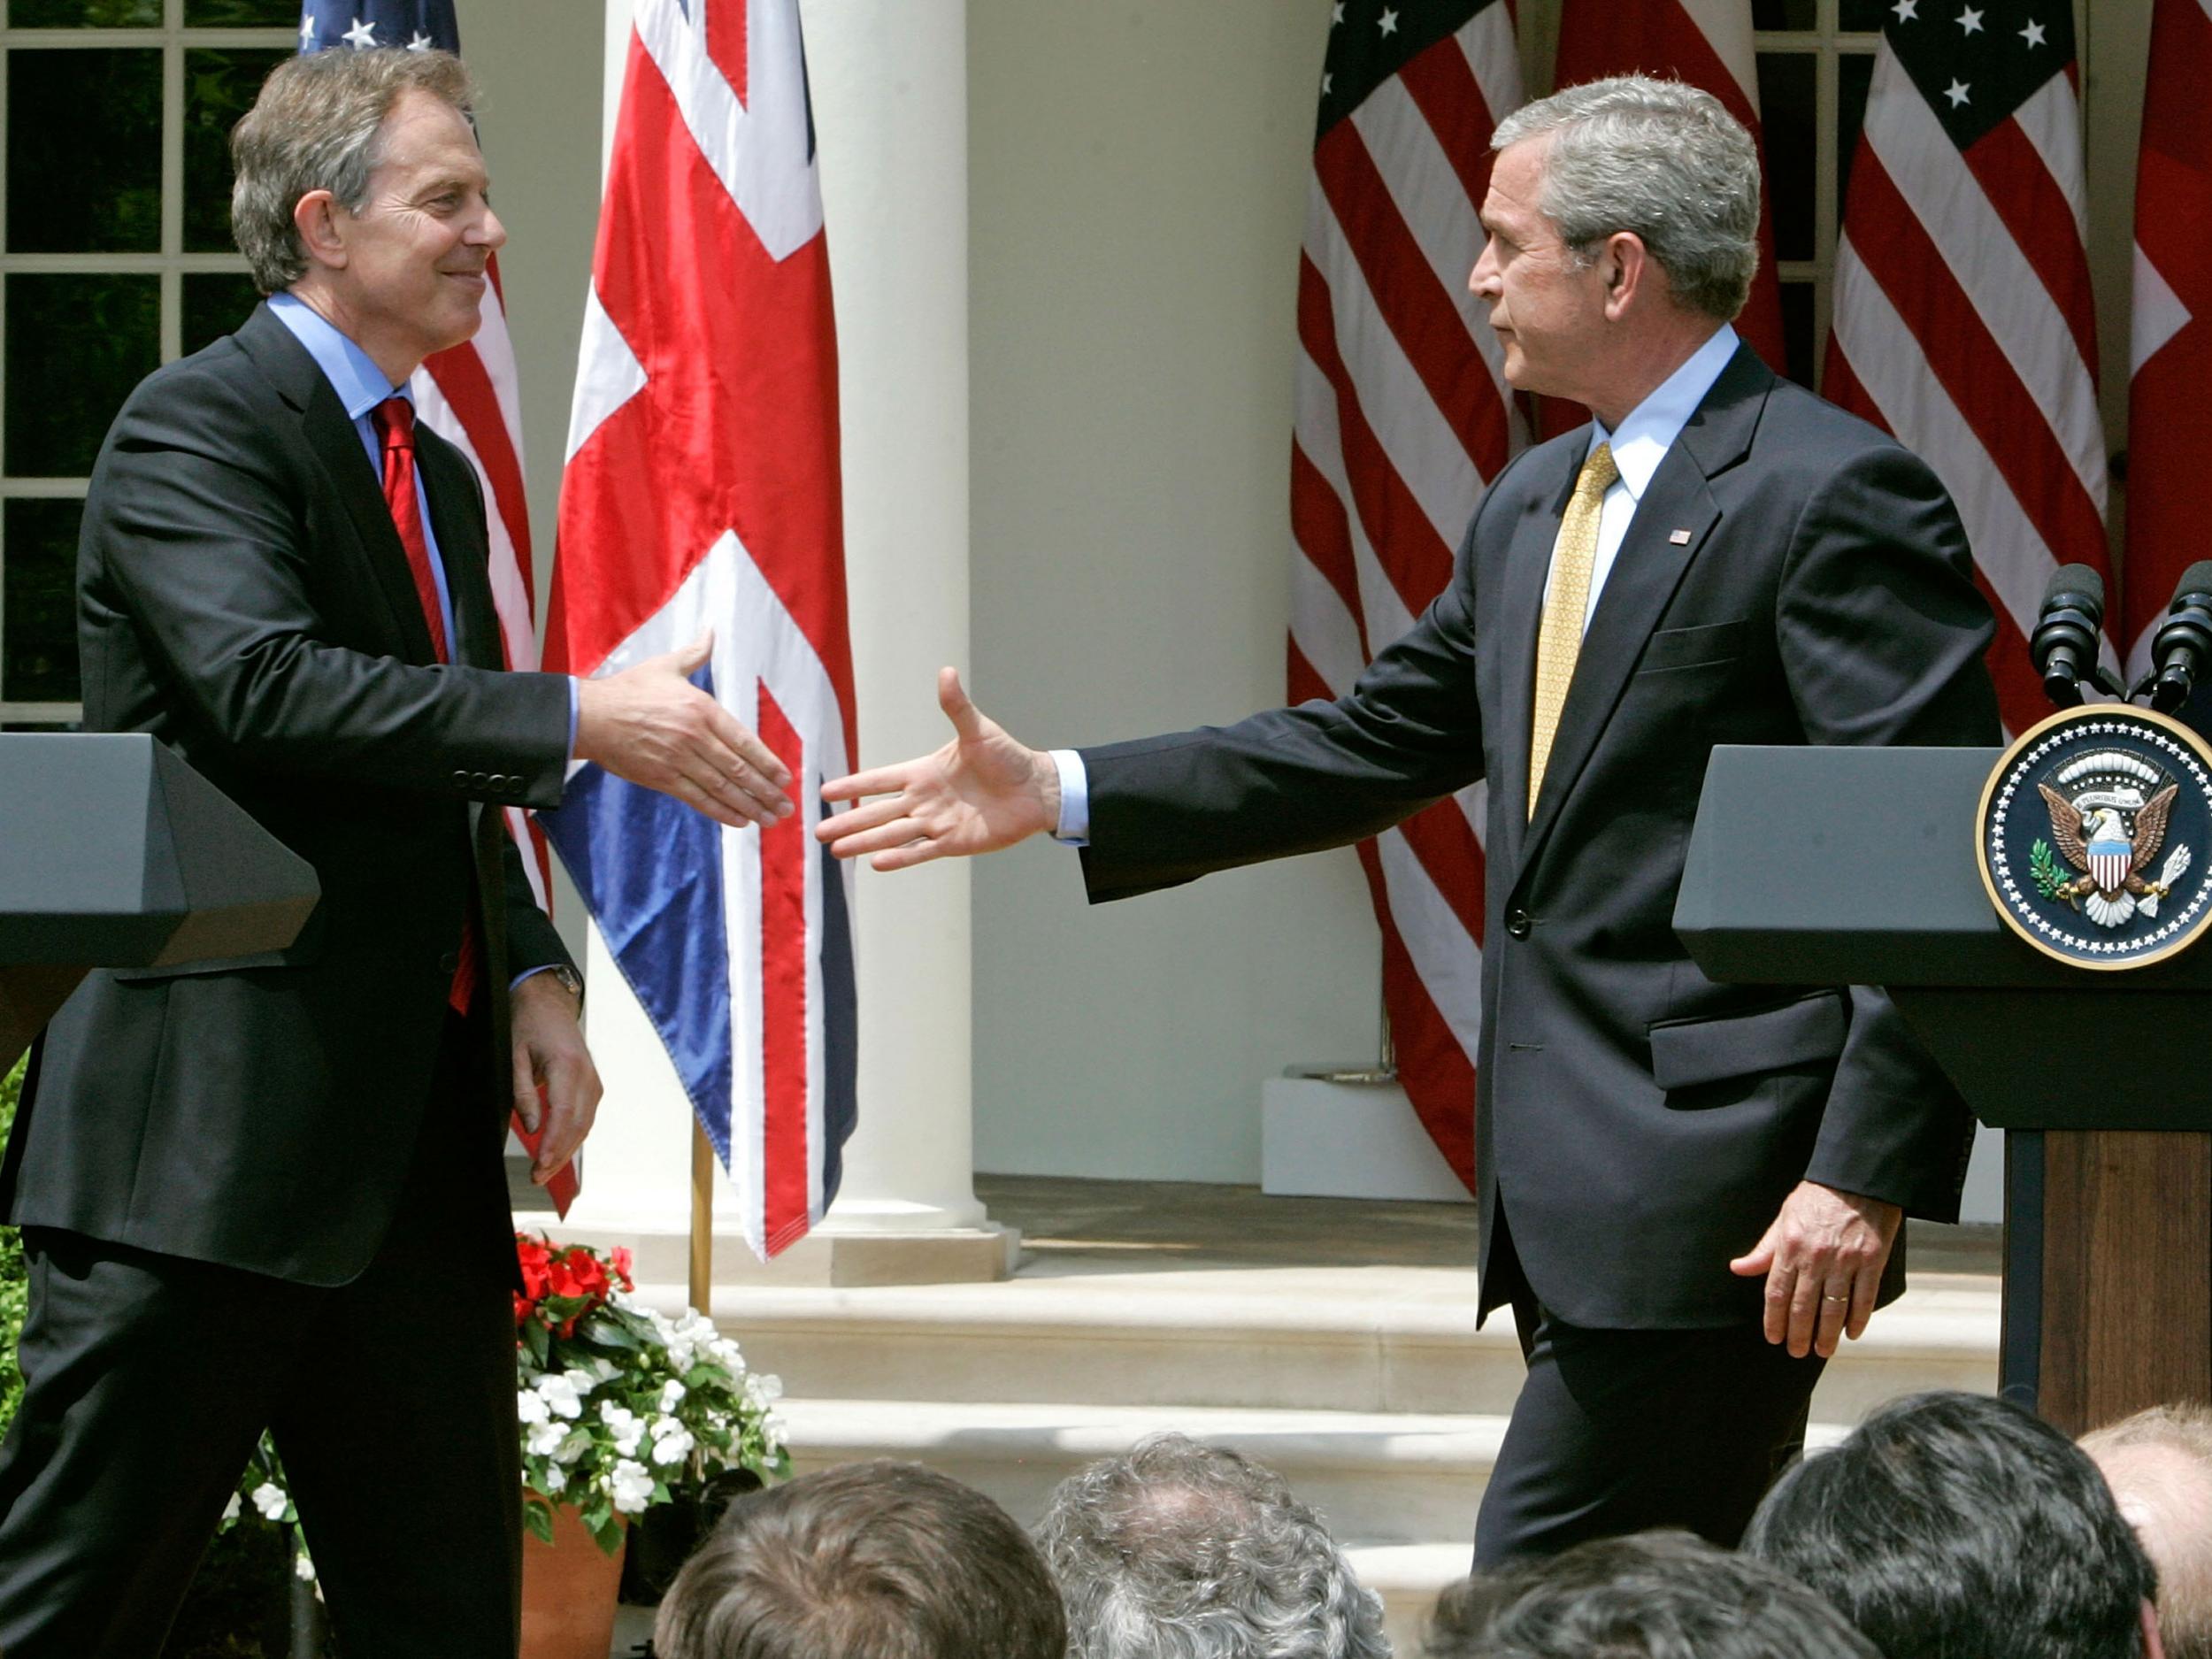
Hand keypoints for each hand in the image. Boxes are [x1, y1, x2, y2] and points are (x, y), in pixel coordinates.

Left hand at [510, 970, 601, 1185]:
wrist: (549, 1005)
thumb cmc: (530, 1026)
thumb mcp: (515, 1056)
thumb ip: (523, 1093)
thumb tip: (532, 1129)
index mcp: (567, 1066)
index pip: (563, 1114)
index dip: (552, 1143)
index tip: (540, 1164)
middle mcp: (586, 1076)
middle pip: (577, 1126)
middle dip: (558, 1156)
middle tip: (536, 1178)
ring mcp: (593, 1082)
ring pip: (584, 1126)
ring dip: (565, 1152)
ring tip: (544, 1173)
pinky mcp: (593, 1086)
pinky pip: (585, 1118)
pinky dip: (572, 1139)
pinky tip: (557, 1153)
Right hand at [574, 633, 792, 828]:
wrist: (589, 715)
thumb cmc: (629, 689)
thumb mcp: (666, 666)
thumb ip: (695, 653)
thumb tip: (712, 630)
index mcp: (701, 708)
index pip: (744, 740)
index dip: (767, 762)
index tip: (785, 778)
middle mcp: (694, 736)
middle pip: (738, 769)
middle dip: (765, 791)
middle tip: (786, 808)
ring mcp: (678, 759)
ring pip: (721, 787)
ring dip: (749, 806)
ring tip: (770, 819)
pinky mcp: (661, 778)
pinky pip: (697, 798)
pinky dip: (721, 811)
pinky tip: (740, 821)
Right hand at [816, 668, 1059, 870]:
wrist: (1036, 790)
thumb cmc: (1008, 757)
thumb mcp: (978, 730)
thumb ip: (956, 707)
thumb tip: (946, 672)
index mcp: (924, 772)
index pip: (879, 780)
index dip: (853, 785)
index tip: (825, 793)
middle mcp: (925, 800)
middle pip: (877, 813)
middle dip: (848, 822)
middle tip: (818, 832)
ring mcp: (937, 823)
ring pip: (892, 835)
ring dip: (865, 842)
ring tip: (837, 852)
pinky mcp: (954, 842)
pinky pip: (921, 851)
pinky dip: (899, 858)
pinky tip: (875, 864)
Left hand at [1729, 1180, 1901, 1358]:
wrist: (1857, 1179)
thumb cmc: (1817, 1197)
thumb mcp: (1784, 1218)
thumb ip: (1764, 1249)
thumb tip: (1738, 1268)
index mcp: (1791, 1246)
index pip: (1777, 1292)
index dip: (1774, 1319)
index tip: (1773, 1337)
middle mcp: (1816, 1257)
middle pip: (1804, 1306)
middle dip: (1798, 1334)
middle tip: (1796, 1352)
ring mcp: (1846, 1260)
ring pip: (1834, 1308)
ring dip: (1827, 1334)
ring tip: (1822, 1351)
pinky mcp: (1872, 1261)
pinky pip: (1864, 1298)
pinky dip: (1858, 1320)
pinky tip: (1852, 1334)